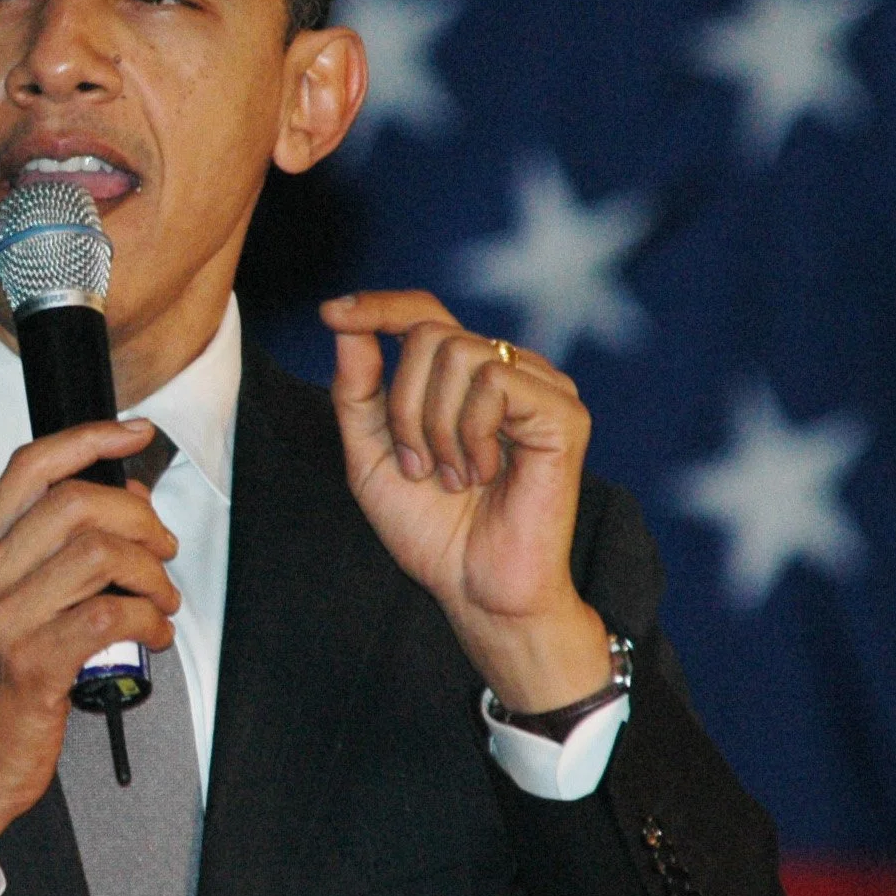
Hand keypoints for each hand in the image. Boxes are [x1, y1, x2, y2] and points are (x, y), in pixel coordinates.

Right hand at [0, 418, 179, 863]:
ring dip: (152, 574)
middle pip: (76, 502)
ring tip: (161, 600)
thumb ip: (54, 551)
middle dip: (140, 519)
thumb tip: (127, 505)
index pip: (32, 465)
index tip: (134, 432)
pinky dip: (148, 619)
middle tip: (164, 550)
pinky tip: (153, 634)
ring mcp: (4, 619)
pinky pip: (108, 615)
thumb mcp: (7, 603)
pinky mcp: (32, 665)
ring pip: (99, 554)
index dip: (90, 438)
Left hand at [320, 291, 610, 712]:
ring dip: (434, 425)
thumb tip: (343, 325)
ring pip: (458, 352)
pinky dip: (471, 434)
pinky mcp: (564, 413)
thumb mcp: (370, 456)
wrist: (476, 589)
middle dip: (402, 404)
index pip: (423, 312)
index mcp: (463, 378)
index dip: (378, 306)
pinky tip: (483, 474)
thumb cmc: (430, 528)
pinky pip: (495, 383)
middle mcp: (505, 371)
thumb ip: (356, 391)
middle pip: (429, 333)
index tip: (330, 315)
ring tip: (453, 477)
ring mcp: (540, 386)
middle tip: (419, 466)